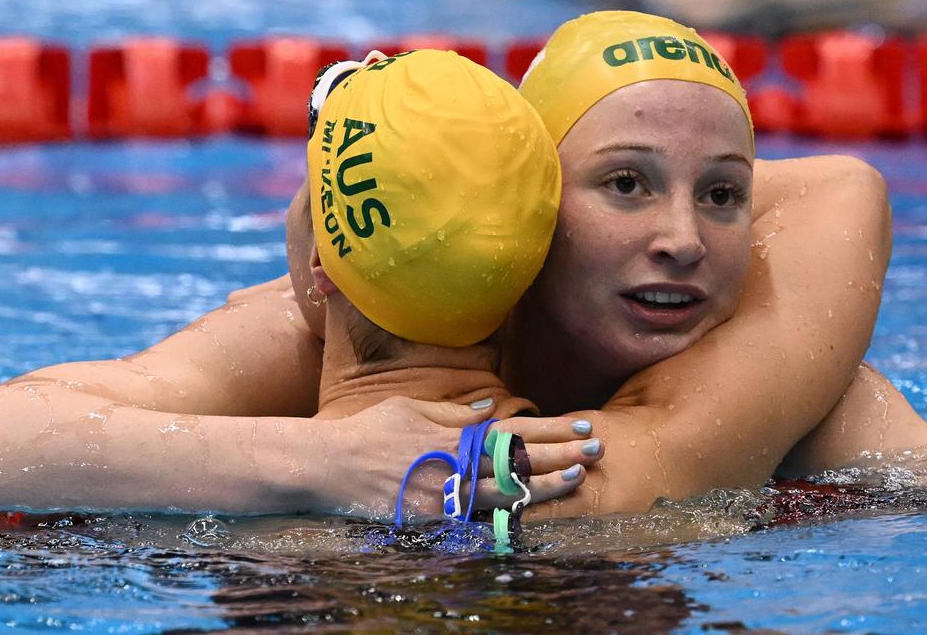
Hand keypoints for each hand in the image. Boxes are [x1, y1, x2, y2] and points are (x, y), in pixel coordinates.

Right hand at [319, 396, 602, 519]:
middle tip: (599, 449)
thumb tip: (490, 407)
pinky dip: (505, 517)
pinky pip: (474, 519)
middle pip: (519, 458)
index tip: (584, 425)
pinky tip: (532, 515)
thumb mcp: (412, 410)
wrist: (327, 464)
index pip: (515, 429)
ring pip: (506, 490)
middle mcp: (455, 461)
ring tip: (578, 478)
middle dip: (561, 454)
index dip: (552, 428)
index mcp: (455, 433)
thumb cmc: (368, 432)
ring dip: (544, 484)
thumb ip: (454, 414)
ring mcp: (445, 491)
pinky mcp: (430, 517)